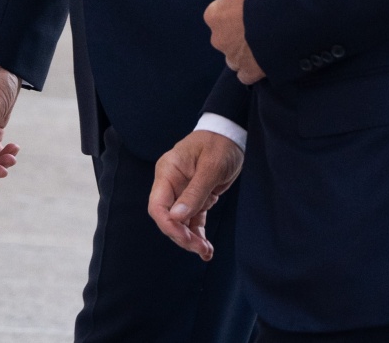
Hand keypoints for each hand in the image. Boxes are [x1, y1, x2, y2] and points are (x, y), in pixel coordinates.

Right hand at [148, 130, 244, 259]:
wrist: (231, 135)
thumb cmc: (219, 144)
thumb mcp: (211, 167)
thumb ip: (195, 192)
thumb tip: (176, 217)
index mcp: (168, 172)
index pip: (157, 205)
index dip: (168, 225)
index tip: (185, 237)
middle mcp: (171, 184)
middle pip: (168, 218)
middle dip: (182, 236)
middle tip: (201, 249)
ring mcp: (182, 192)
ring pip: (180, 223)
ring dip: (191, 240)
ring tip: (206, 252)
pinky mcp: (195, 198)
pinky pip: (192, 221)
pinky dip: (198, 234)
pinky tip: (206, 248)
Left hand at [205, 0, 265, 83]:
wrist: (281, 18)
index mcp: (214, 15)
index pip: (218, 16)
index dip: (233, 15)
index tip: (247, 14)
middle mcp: (217, 38)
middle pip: (225, 39)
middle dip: (237, 37)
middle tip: (257, 31)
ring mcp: (232, 57)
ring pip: (233, 59)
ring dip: (244, 55)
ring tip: (263, 48)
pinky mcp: (247, 72)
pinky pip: (246, 76)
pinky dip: (253, 72)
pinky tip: (265, 64)